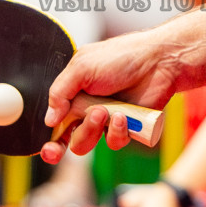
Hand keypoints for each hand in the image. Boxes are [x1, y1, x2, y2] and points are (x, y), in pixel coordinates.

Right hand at [43, 31, 176, 163]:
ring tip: (105, 111)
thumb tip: (49, 119)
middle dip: (73, 136)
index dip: (49, 138)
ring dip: (92, 129)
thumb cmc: (121, 57)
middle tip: (81, 126)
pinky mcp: (125, 129)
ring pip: (89, 143)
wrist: (157, 62)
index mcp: (72, 93)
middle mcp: (87, 108)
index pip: (55, 120)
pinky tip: (124, 115)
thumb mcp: (81, 66)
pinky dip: (116, 130)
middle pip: (70, 138)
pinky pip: (113, 142)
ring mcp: (106, 120)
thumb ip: (59, 92)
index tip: (48, 149)